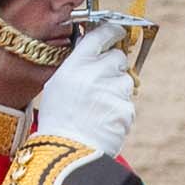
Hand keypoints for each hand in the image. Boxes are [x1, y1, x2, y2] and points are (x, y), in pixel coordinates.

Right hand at [32, 20, 133, 154]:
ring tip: (99, 110)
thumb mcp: (57, 86)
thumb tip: (94, 54)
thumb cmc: (58, 121)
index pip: (98, 36)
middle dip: (115, 67)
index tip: (118, 31)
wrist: (68, 152)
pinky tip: (104, 122)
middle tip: (104, 82)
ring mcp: (112, 91)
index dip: (111, 31)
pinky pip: (127, 104)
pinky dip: (119, 112)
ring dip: (117, 92)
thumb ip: (76, 66)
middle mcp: (94, 73)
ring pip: (125, 82)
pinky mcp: (125, 109)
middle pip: (118, 57)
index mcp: (75, 65)